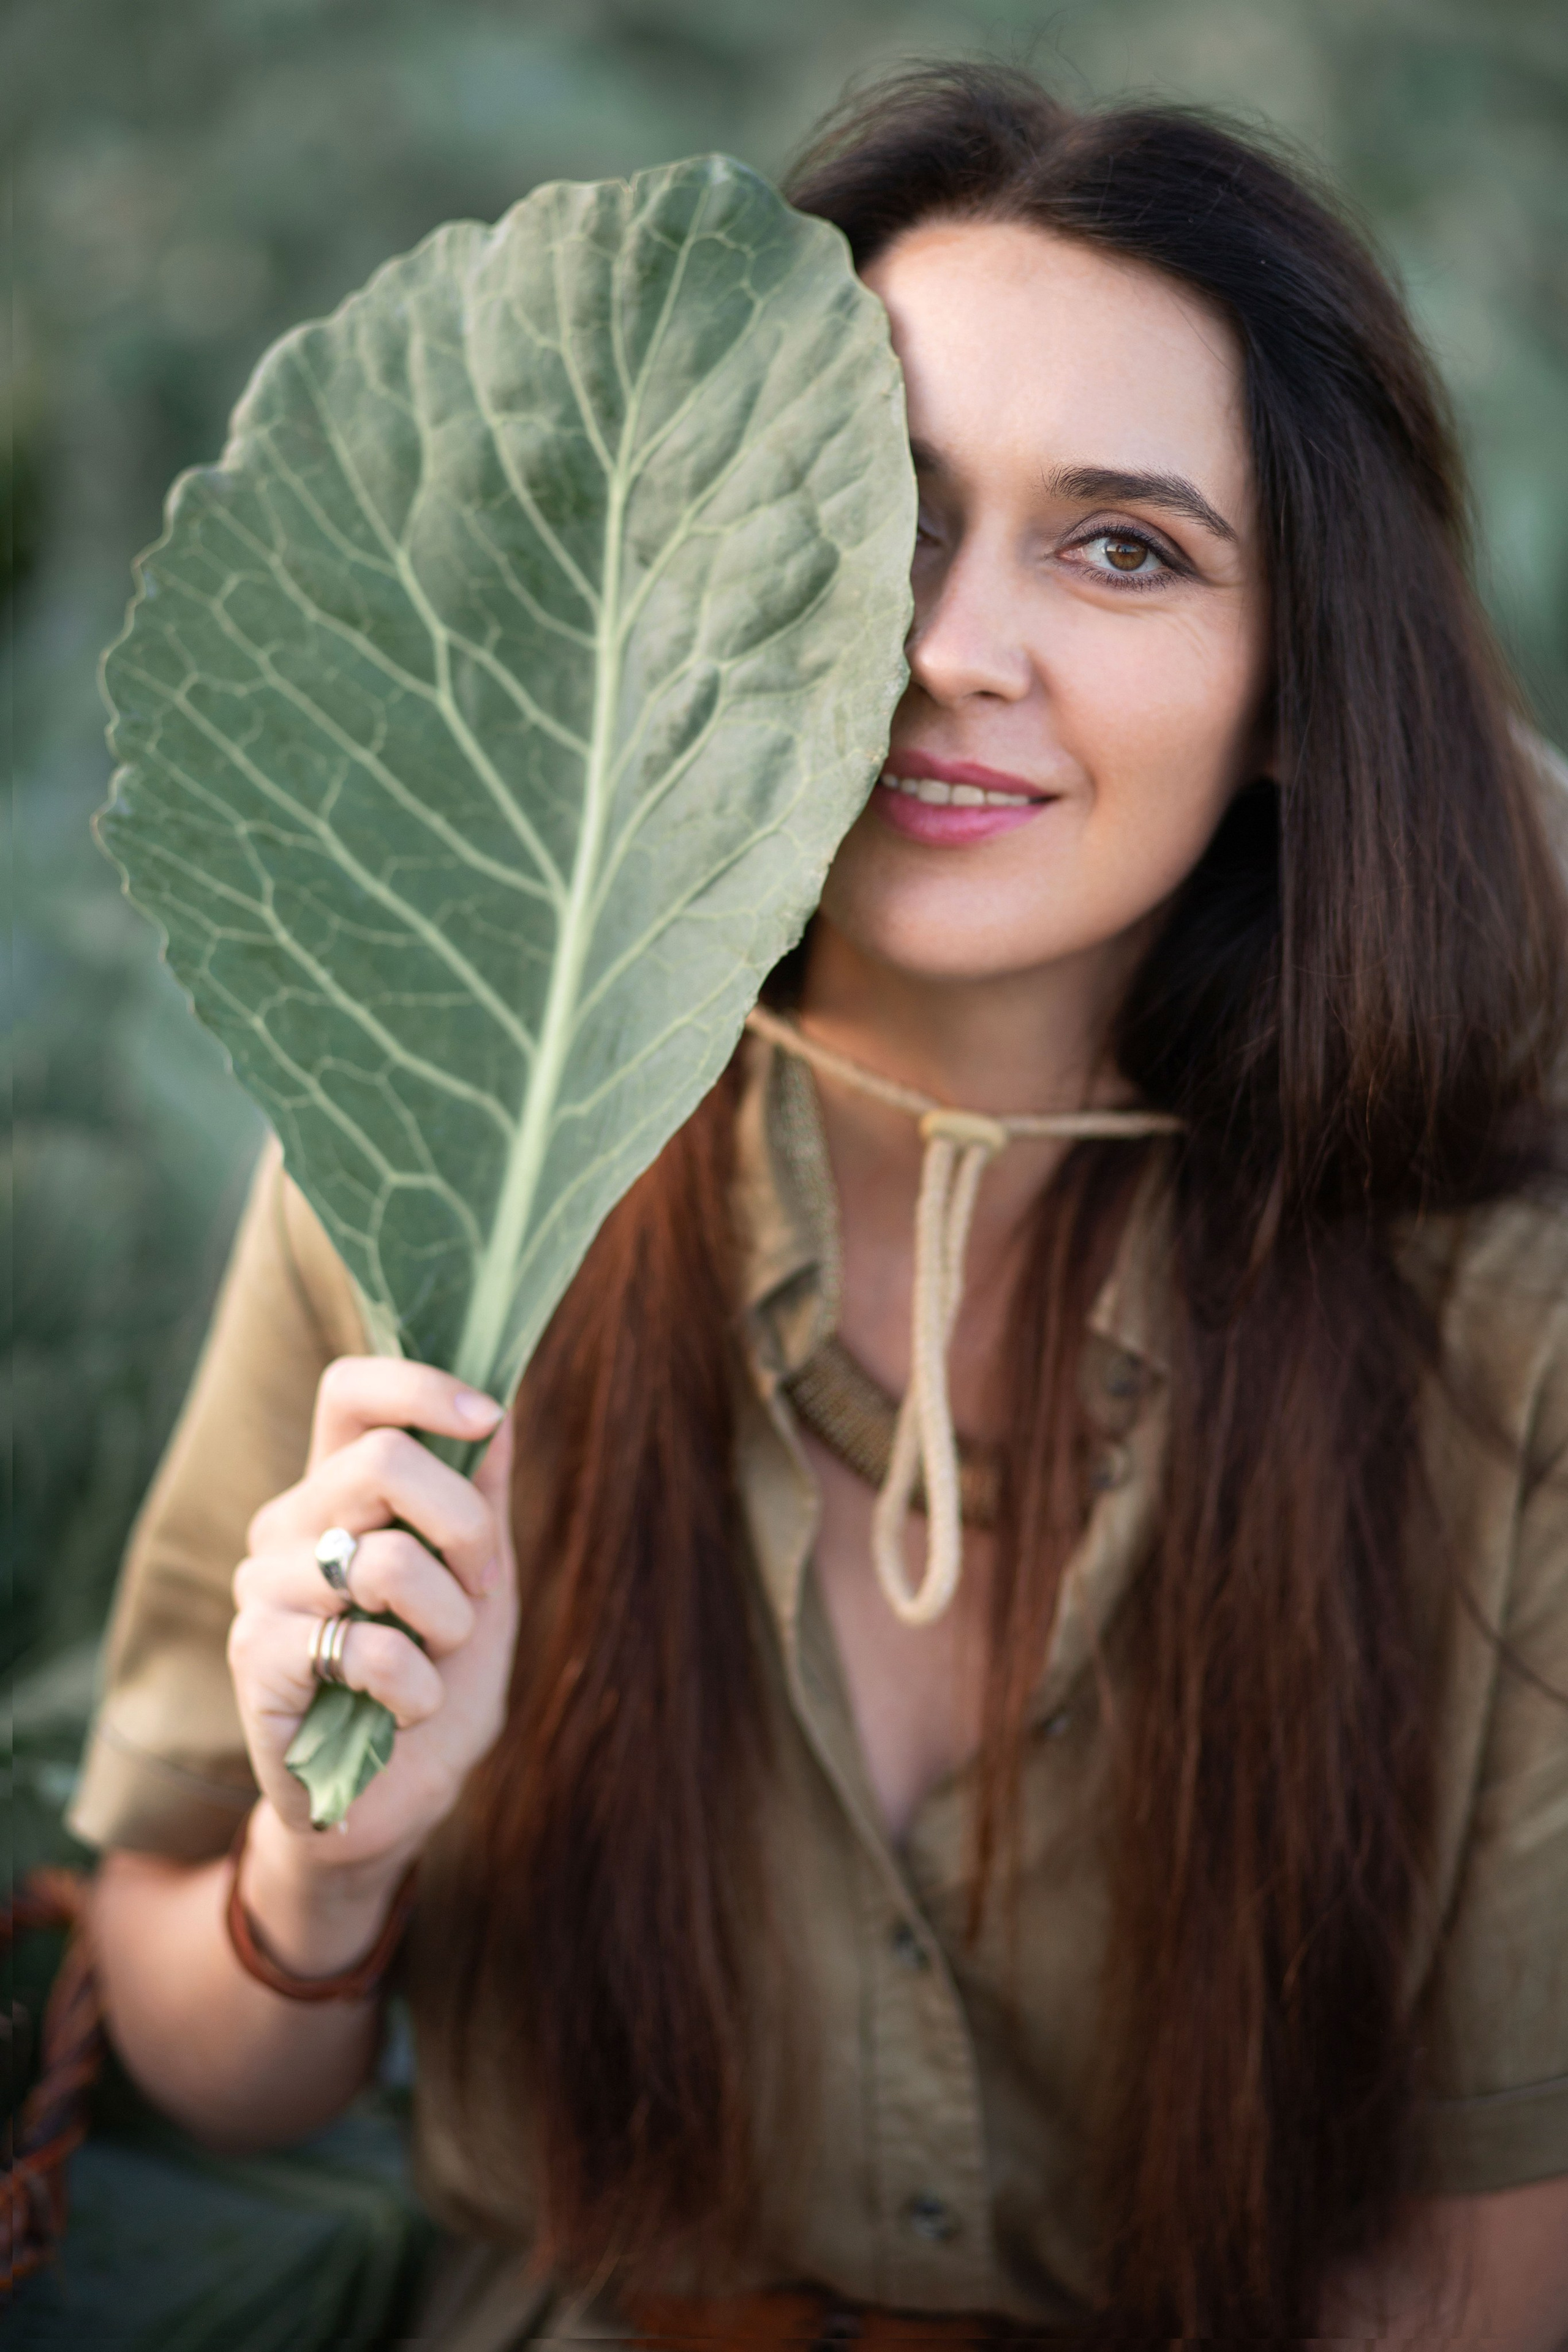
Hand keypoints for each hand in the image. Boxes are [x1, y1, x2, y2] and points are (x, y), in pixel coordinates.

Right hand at [229, 1360, 517, 1888]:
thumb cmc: (436, 1685)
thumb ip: (483, 1497)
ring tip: (435, 1662)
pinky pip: (369, 1647)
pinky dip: (417, 1688)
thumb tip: (500, 1407)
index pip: (351, 1390)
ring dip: (449, 1622)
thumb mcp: (482, 1584)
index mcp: (336, 1492)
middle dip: (467, 1526)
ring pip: (388, 1559)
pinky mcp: (256, 1659)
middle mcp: (288, 1526)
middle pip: (384, 1459)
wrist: (390, 1804)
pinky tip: (401, 1713)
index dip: (422, 1386)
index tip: (488, 1420)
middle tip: (479, 1589)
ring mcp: (264, 1590)